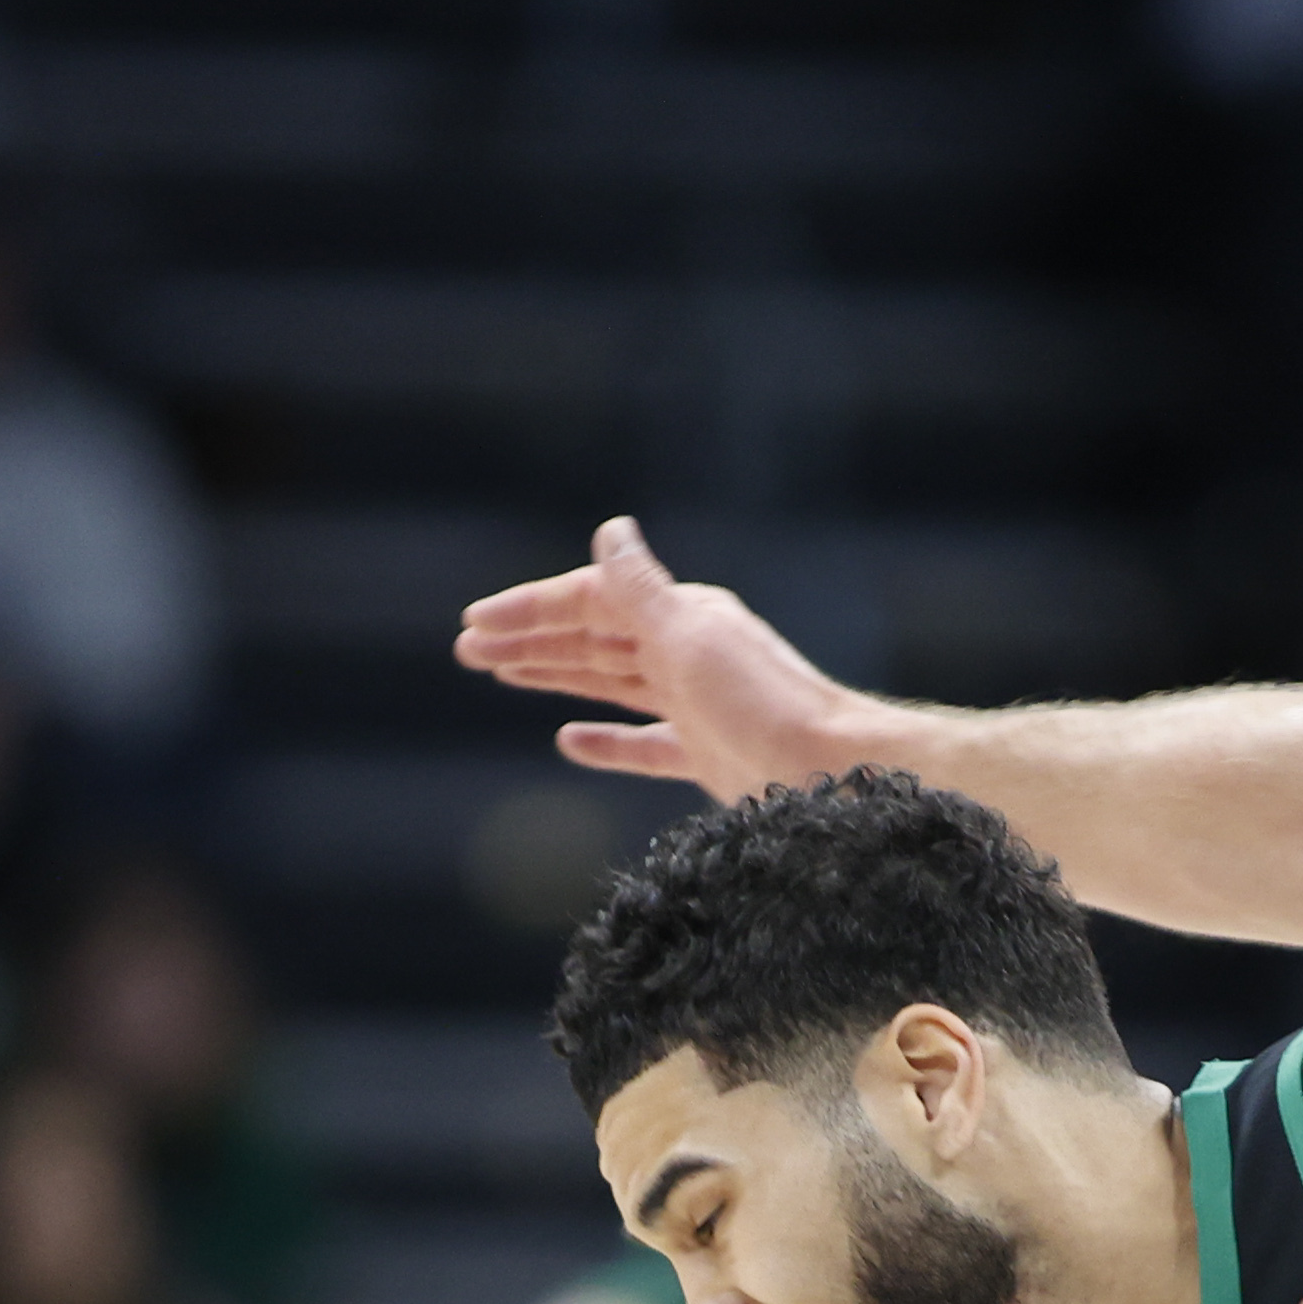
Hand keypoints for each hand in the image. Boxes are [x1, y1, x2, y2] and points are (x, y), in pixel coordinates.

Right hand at [454, 517, 866, 796]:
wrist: (835, 772)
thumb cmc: (765, 704)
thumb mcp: (693, 636)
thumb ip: (644, 590)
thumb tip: (611, 531)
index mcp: (681, 618)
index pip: (591, 602)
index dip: (531, 610)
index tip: (474, 625)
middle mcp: (687, 654)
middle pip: (594, 639)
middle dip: (530, 640)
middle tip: (467, 650)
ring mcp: (696, 706)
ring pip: (610, 684)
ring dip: (556, 676)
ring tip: (501, 676)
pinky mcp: (707, 754)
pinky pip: (644, 744)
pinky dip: (606, 742)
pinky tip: (569, 741)